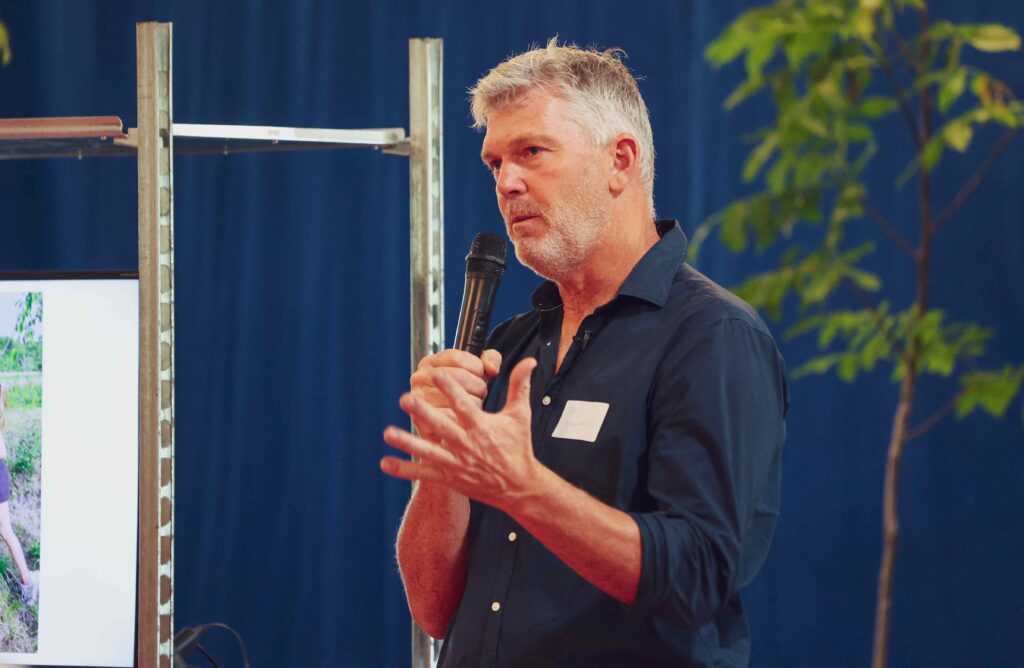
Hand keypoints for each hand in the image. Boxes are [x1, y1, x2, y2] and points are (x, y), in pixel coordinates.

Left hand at [382, 357, 538, 509]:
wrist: (518, 486)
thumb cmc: (518, 448)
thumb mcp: (520, 415)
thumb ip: (520, 386)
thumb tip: (529, 361)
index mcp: (482, 427)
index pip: (464, 404)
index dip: (450, 388)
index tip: (436, 373)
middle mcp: (467, 444)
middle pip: (442, 425)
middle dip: (424, 412)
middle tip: (406, 398)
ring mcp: (456, 463)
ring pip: (428, 450)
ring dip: (408, 442)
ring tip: (388, 433)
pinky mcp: (450, 478)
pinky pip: (424, 473)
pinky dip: (405, 469)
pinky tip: (385, 463)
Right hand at [409, 348, 500, 438]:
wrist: (450, 428)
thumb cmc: (464, 395)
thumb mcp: (477, 371)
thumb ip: (490, 359)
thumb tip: (492, 369)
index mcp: (431, 362)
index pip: (457, 357)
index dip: (476, 367)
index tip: (480, 375)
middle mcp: (420, 378)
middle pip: (459, 376)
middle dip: (478, 387)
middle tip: (478, 394)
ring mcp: (419, 400)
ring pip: (458, 399)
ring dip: (473, 404)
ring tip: (471, 406)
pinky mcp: (422, 422)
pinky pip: (452, 418)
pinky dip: (464, 420)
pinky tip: (465, 419)